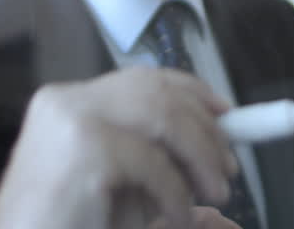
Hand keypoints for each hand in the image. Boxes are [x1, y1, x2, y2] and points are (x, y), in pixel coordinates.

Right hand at [0, 66, 235, 228]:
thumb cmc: (64, 225)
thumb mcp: (116, 185)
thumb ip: (153, 157)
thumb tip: (213, 146)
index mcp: (69, 101)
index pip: (142, 79)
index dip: (191, 92)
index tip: (225, 115)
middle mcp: (67, 100)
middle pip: (156, 91)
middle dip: (205, 127)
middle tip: (228, 169)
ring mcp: (73, 120)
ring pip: (162, 116)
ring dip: (201, 155)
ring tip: (216, 193)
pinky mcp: (84, 150)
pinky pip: (152, 162)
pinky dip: (176, 192)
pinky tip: (175, 218)